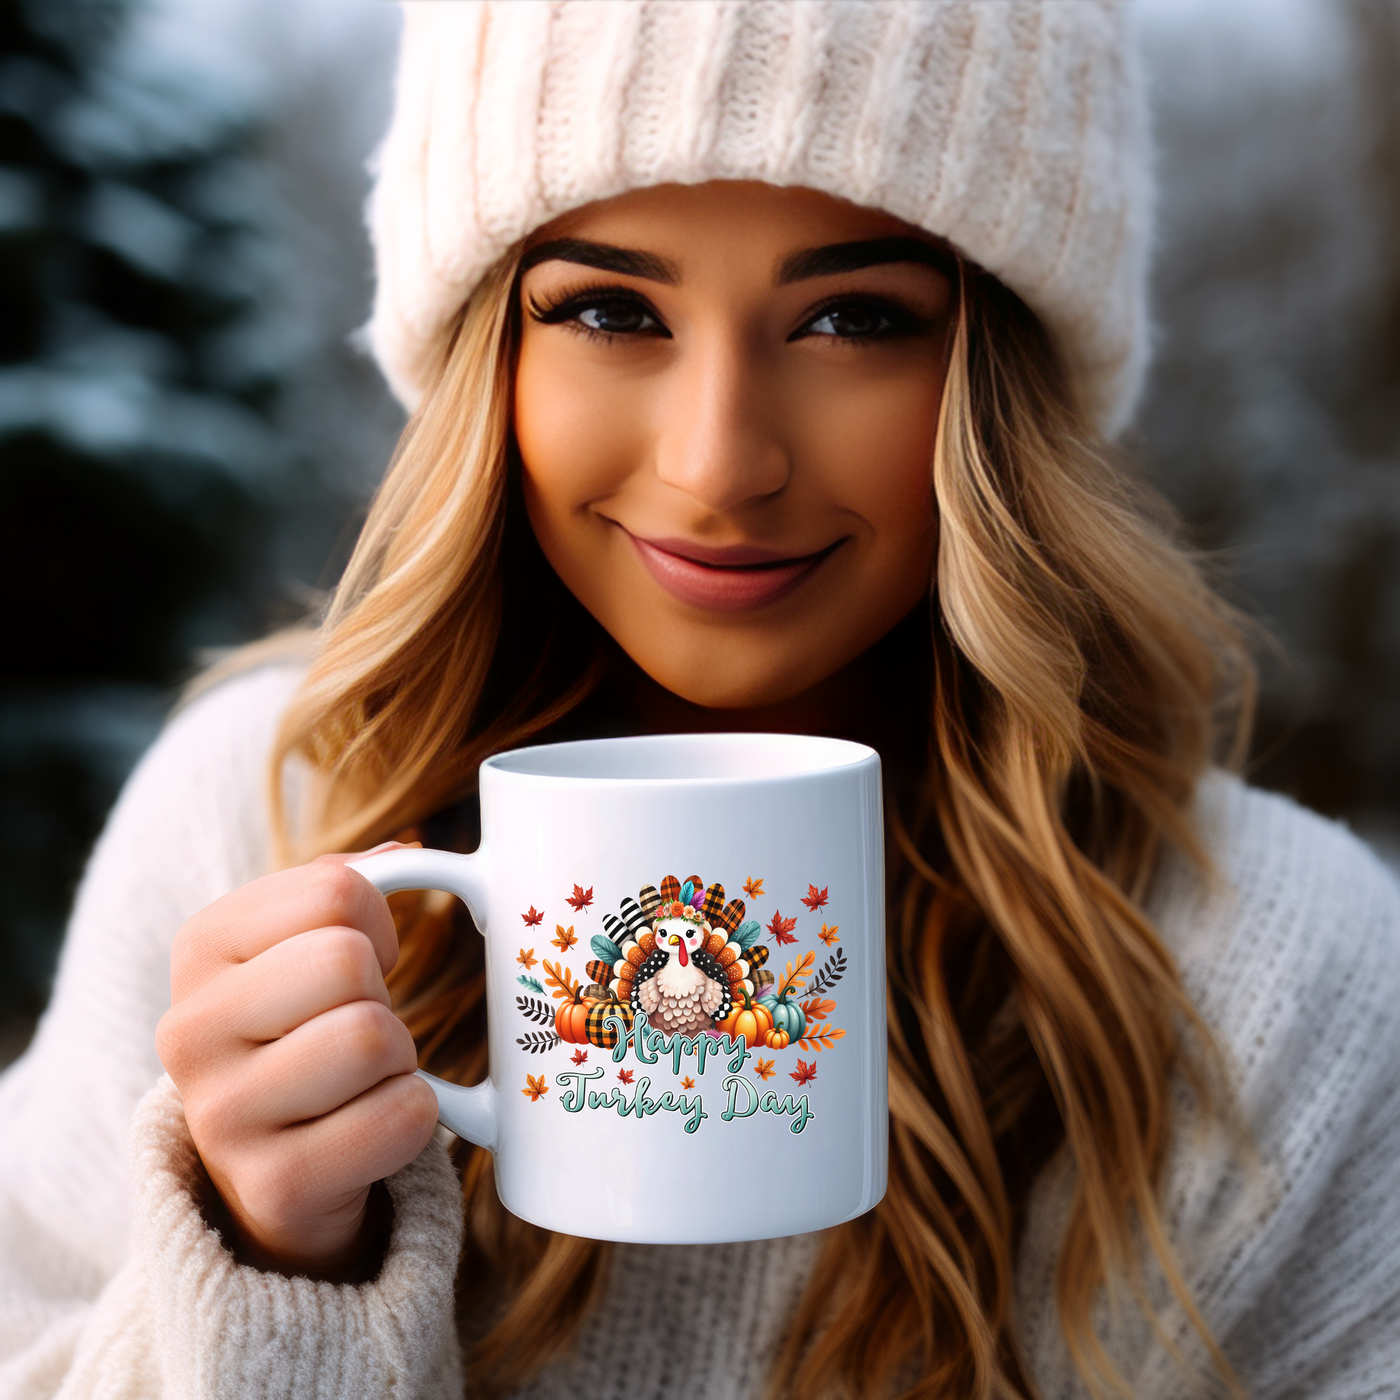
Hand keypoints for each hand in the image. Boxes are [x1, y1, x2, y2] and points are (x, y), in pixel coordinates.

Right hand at [156, 846, 439, 1277]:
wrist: (278, 1170)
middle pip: (348, 962)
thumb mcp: (306, 946)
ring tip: (359, 1082)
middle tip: (355, 1030)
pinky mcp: (273, 1187)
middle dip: (383, 995)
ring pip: (375, 1038)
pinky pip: (402, 1116)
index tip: (358, 966)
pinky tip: (365, 1131)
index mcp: (201, 945)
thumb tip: (409, 850)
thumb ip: (351, 885)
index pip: (337, 890)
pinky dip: (413, 1118)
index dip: (377, 925)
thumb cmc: (306, 1033)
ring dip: (399, 1059)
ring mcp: (221, 1117)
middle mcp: (189, 1029)